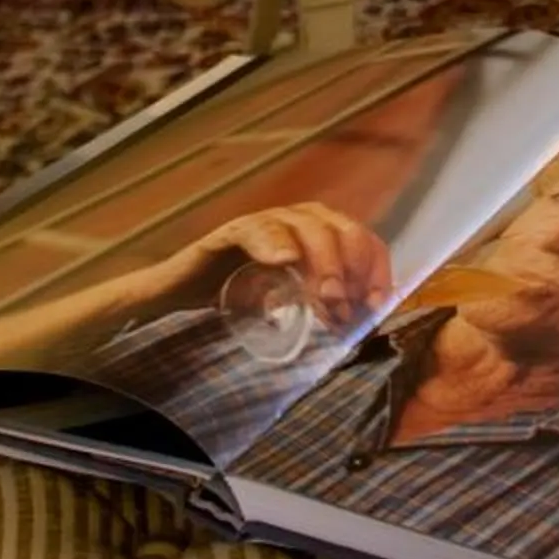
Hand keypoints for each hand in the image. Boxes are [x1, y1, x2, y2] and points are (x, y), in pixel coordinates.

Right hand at [147, 204, 394, 327]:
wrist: (181, 300)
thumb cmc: (243, 306)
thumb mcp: (292, 312)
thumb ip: (324, 316)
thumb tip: (365, 336)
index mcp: (320, 237)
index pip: (364, 240)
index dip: (377, 269)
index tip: (377, 305)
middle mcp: (297, 222)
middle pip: (341, 229)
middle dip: (350, 268)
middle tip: (343, 309)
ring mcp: (264, 224)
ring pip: (307, 225)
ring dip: (322, 259)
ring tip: (324, 295)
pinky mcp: (228, 234)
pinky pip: (255, 228)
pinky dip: (273, 241)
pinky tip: (284, 259)